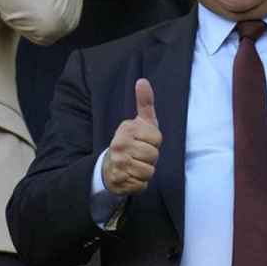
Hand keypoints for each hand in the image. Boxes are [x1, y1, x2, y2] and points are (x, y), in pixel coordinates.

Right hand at [102, 79, 161, 194]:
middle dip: (150, 158)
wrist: (110, 166)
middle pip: (153, 156)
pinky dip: (140, 183)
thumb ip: (144, 102)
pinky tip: (131, 176)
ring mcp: (118, 164)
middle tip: (140, 154)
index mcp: (126, 129)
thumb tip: (142, 81)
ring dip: (146, 171)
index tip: (144, 141)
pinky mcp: (119, 181)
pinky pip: (142, 184)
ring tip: (136, 165)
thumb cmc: (131, 141)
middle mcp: (119, 145)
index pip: (157, 139)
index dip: (154, 143)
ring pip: (149, 171)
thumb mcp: (139, 121)